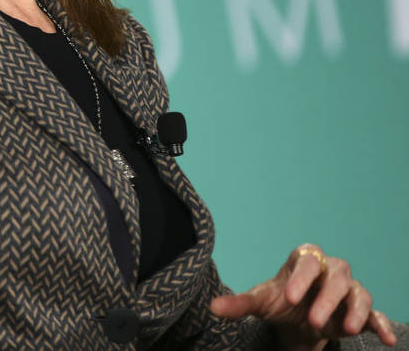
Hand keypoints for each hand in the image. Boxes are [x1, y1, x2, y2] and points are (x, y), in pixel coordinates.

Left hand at [209, 244, 396, 349]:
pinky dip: (381, 324)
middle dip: (326, 298)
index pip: (307, 261)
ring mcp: (349, 290)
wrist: (297, 319)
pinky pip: (375, 314)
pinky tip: (385, 338)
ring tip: (347, 329)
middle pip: (336, 276)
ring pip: (358, 292)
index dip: (301, 278)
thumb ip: (240, 303)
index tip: (289, 298)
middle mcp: (330, 270)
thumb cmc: (280, 302)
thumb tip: (212, 308)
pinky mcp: (362, 311)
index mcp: (304, 260)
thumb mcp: (261, 302)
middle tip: (313, 321)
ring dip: (354, 310)